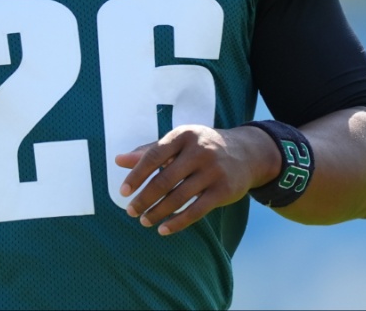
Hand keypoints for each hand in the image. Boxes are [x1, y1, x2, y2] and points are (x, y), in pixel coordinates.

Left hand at [115, 124, 278, 235]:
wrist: (246, 153)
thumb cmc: (202, 147)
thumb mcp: (178, 142)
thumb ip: (149, 152)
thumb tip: (118, 161)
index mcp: (183, 135)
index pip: (153, 156)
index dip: (136, 175)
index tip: (123, 191)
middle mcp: (199, 151)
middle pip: (165, 179)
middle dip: (145, 198)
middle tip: (131, 211)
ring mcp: (213, 171)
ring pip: (179, 197)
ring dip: (158, 212)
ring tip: (144, 221)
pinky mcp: (223, 190)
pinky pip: (196, 211)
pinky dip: (177, 222)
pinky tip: (163, 229)